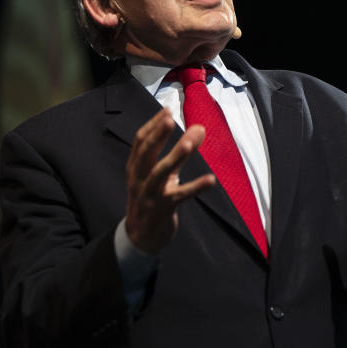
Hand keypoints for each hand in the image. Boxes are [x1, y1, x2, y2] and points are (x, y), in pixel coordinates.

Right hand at [125, 108, 215, 253]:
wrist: (141, 238)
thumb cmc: (152, 199)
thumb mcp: (161, 175)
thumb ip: (179, 153)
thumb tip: (199, 128)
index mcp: (135, 168)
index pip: (140, 141)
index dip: (152, 125)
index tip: (166, 109)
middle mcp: (139, 179)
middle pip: (146, 153)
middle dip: (158, 135)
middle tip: (170, 119)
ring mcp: (149, 195)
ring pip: (160, 172)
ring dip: (175, 156)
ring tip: (190, 142)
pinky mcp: (163, 209)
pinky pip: (180, 196)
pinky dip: (195, 187)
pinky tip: (211, 180)